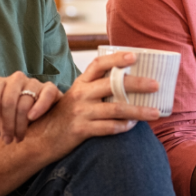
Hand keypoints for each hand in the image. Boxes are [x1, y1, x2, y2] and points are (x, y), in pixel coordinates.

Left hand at [0, 73, 61, 144]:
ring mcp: (35, 82)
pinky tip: (33, 118)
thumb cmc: (12, 116)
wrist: (39, 119)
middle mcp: (17, 79)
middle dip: (7, 123)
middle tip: (7, 140)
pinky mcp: (50, 89)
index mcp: (0, 83)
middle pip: (8, 100)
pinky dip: (39, 106)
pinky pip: (46, 94)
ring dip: (21, 123)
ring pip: (25, 100)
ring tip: (19, 137)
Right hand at [22, 52, 161, 165]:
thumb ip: (95, 89)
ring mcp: (80, 112)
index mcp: (80, 83)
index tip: (135, 56)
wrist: (40, 139)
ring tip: (155, 113)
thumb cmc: (63, 116)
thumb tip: (128, 85)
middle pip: (112, 85)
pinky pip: (107, 128)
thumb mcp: (76, 97)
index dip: (116, 58)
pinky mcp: (80, 130)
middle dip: (136, 84)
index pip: (98, 64)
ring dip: (138, 111)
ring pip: (115, 109)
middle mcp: (80, 95)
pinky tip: (133, 126)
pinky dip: (122, 127)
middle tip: (156, 85)